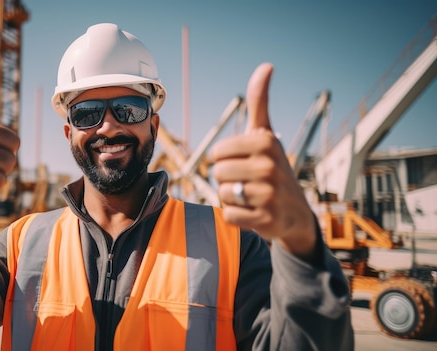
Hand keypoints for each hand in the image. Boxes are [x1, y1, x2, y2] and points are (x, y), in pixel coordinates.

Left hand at [210, 63, 315, 257]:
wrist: (296, 212)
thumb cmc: (273, 166)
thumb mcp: (266, 134)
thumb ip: (259, 102)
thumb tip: (266, 66)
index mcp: (266, 142)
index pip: (217, 152)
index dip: (225, 159)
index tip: (244, 162)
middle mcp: (270, 167)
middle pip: (217, 173)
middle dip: (227, 179)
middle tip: (248, 182)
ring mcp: (270, 195)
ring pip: (222, 194)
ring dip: (231, 197)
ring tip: (250, 196)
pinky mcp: (267, 221)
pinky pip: (229, 215)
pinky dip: (236, 216)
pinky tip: (253, 212)